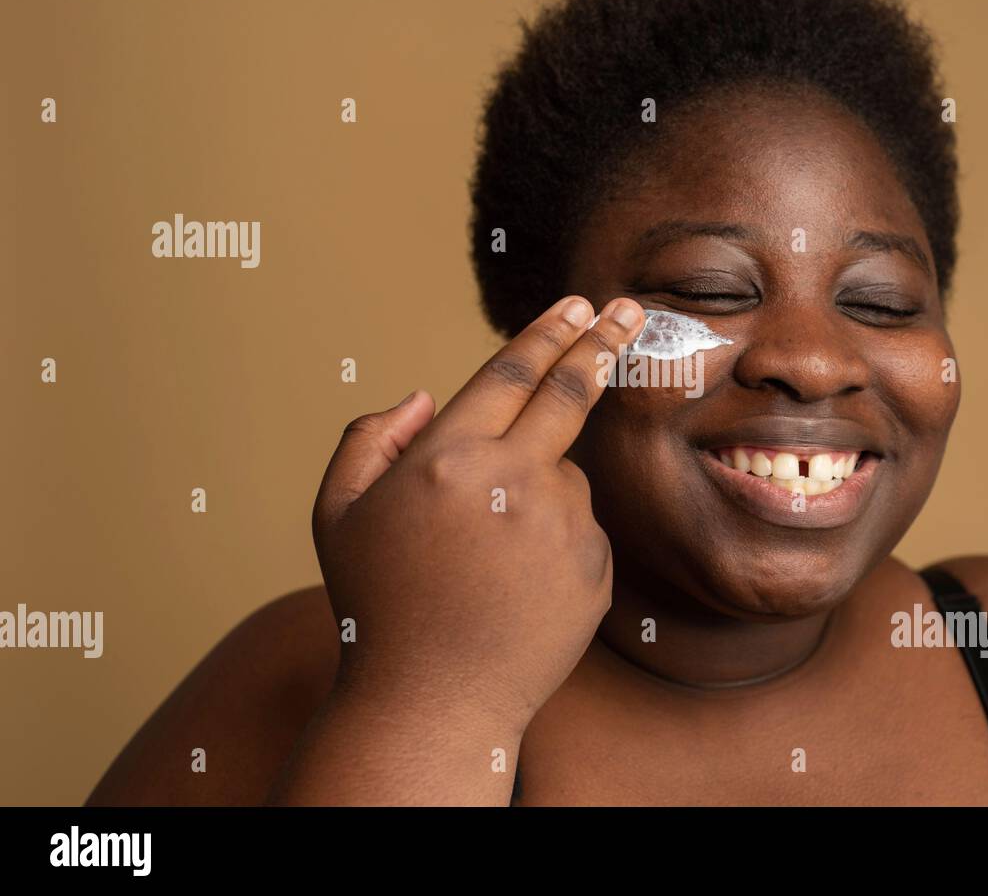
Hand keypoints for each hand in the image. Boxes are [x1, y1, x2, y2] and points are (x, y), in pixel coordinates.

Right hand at [310, 295, 645, 733]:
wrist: (434, 704)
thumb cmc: (376, 608)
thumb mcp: (337, 516)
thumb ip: (369, 439)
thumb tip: (427, 395)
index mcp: (450, 459)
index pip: (512, 372)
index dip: (548, 331)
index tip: (579, 303)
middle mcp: (517, 482)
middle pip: (572, 392)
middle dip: (603, 341)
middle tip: (629, 310)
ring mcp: (566, 527)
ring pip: (566, 477)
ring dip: (538, 490)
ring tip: (489, 557)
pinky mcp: (596, 569)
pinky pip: (581, 531)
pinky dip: (554, 540)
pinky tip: (516, 583)